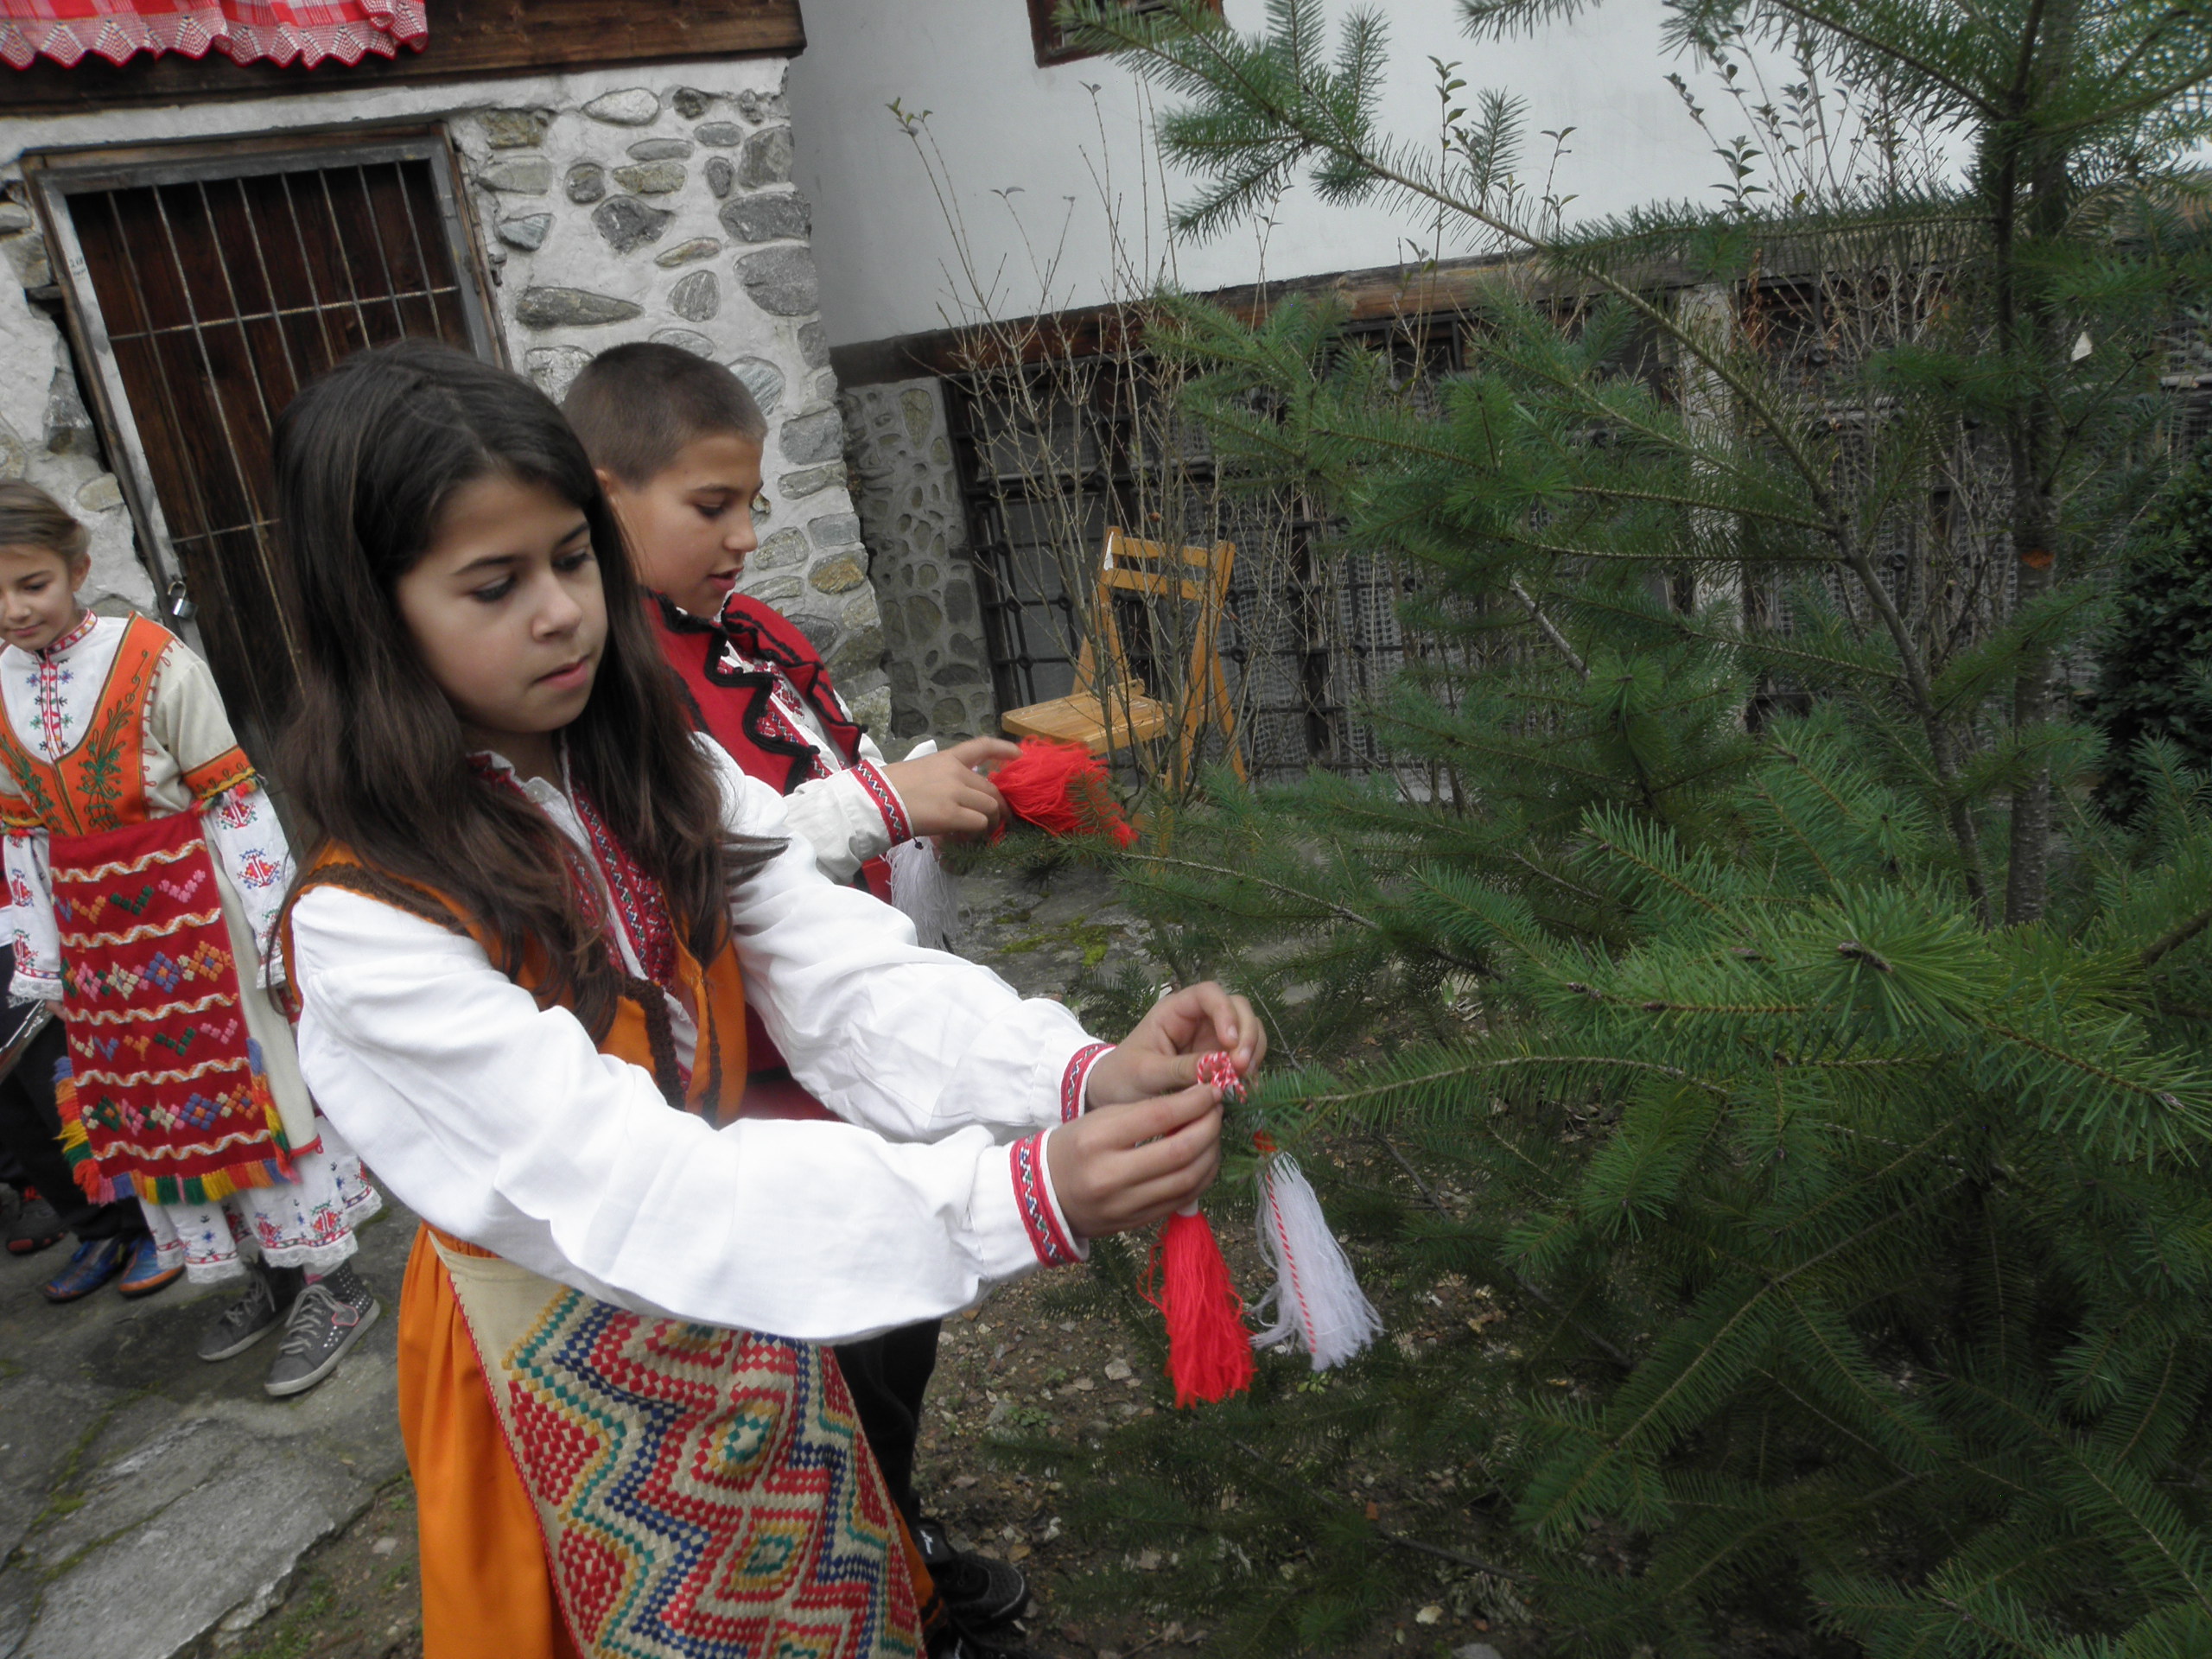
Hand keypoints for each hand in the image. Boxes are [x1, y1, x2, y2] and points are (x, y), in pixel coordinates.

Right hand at [879, 737, 1020, 837]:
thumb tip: (958, 800)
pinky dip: (978, 833)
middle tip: (998, 821)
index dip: (1004, 749)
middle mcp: (955, 772)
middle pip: (991, 788)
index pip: (981, 746)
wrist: (874, 800)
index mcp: (946, 758)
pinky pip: (979, 823)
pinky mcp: (952, 814)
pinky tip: (966, 838)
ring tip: (981, 834)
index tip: (1020, 756)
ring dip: (991, 823)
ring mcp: (955, 792)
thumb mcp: (919, 773)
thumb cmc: (888, 788)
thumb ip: (943, 780)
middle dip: (999, 806)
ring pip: (990, 807)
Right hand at [1046, 1082, 1223, 1236]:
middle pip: (1180, 1151)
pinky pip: (1183, 1200)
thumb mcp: (1098, 1119)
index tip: (1212, 1090)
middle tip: (1217, 1111)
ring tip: (1214, 1133)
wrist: (1045, 1196)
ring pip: (1187, 1179)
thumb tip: (1195, 1103)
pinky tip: (1206, 1159)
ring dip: (1211, 1153)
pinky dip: (1202, 1177)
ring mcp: (1126, 1204)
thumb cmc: (1074, 1148)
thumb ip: (1143, 1113)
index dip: (1193, 1101)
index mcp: (1097, 1139)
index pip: (1158, 1116)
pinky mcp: (1138, 1222)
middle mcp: (1111, 1175)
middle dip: (1209, 1127)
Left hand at [1083, 981, 1264, 1108]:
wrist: (1114, 1095)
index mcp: (1175, 1010)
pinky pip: (1244, 1056)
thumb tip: (1218, 1069)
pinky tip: (1245, 1088)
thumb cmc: (1123, 1076)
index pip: (1209, 994)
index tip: (1229, 1043)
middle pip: (1237, 1008)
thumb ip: (1180, 1069)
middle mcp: (1198, 1019)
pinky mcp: (1219, 1059)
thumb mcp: (1146, 1073)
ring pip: (1247, 1030)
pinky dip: (1251, 1069)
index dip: (1225, 1012)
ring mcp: (1211, 1038)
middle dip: (1246, 1034)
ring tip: (1244, 1080)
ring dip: (1253, 1051)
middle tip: (1243, 1067)